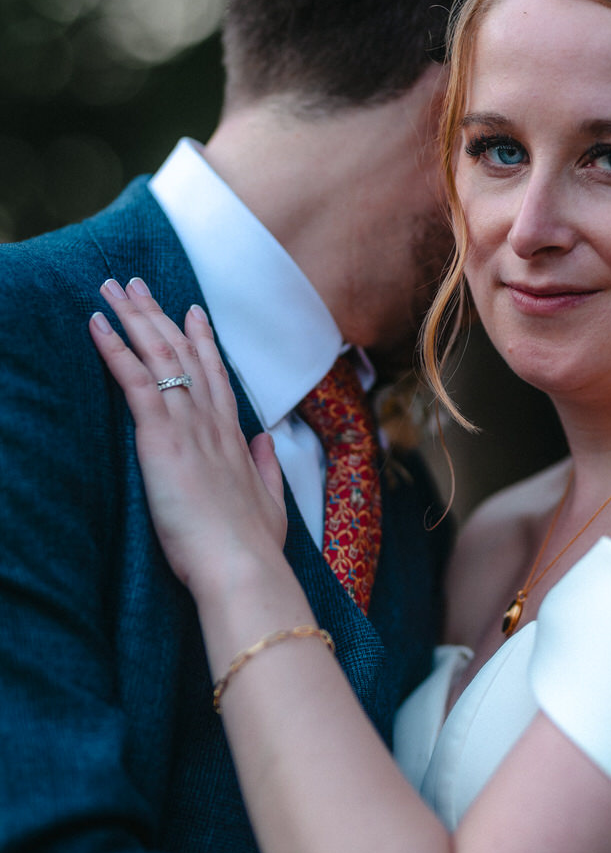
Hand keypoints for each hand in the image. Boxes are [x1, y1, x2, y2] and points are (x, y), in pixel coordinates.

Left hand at [90, 278, 286, 595]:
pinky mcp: (163, 438)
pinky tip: (98, 324)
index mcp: (233, 439)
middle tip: (137, 285)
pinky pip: (136, 381)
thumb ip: (267, 468)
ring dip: (134, 319)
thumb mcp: (270, 504)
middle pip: (185, 355)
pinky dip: (115, 349)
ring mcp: (188, 426)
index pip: (216, 376)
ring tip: (113, 289)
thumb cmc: (254, 547)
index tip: (192, 312)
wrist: (242, 567)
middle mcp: (212, 423)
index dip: (202, 341)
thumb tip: (265, 441)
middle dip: (159, 317)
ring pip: (160, 357)